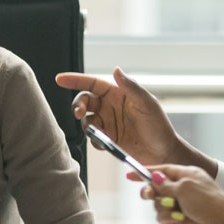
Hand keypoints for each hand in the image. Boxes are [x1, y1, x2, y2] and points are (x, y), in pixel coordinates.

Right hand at [59, 67, 191, 167]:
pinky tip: (106, 144)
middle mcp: (110, 107)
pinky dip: (95, 141)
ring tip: (100, 134)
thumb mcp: (147, 104)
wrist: (163, 153)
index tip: (60, 79)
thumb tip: (115, 70)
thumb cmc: (159, 126)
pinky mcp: (107, 139)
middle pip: (84, 102)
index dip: (75, 80)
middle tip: (79, 114)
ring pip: (86, 121)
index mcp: (118, 94)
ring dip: (87, 127)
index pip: (92, 83)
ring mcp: (108, 123)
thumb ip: (131, 87)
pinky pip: (92, 138)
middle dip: (78, 106)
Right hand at [140, 164, 223, 223]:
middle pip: (157, 187)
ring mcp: (182, 204)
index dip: (146, 172)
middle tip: (148, 196)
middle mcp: (184, 188)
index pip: (163, 170)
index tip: (130, 175)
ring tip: (175, 211)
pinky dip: (168, 218)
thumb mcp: (185, 188)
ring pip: (158, 203)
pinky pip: (163, 216)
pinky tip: (178, 220)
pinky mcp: (179, 218)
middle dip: (152, 193)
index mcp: (188, 174)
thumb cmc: (209, 204)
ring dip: (163, 207)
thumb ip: (165, 183)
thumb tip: (153, 178)